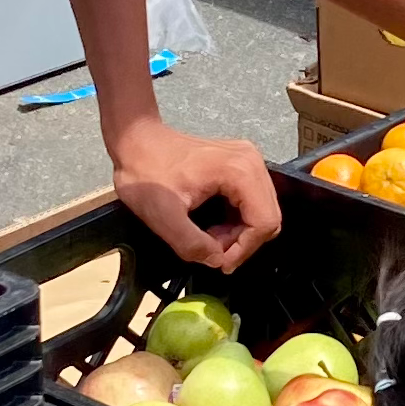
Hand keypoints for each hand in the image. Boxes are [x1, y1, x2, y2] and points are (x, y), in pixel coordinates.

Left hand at [109, 114, 281, 270]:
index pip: (264, 222)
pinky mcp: (241, 165)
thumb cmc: (146, 172)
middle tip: (211, 248)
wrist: (136, 142)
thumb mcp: (163, 216)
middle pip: (268, 218)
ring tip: (207, 237)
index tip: (220, 263)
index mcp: (240, 171)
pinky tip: (211, 224)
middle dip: (241, 242)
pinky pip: (251, 203)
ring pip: (261, 212)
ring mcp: (249, 161)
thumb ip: (192, 244)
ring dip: (238, 233)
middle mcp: (252, 162)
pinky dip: (235, 221)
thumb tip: (216, 260)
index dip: (244, 249)